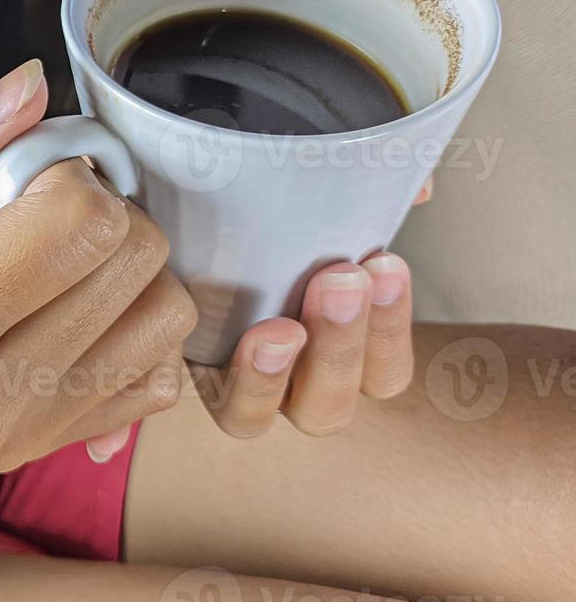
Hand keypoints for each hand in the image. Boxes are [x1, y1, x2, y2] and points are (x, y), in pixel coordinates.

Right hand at [0, 60, 195, 548]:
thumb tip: (28, 91)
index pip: (72, 224)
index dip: (61, 166)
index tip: (19, 169)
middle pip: (132, 260)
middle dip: (98, 204)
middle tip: (34, 205)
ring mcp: (26, 433)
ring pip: (163, 314)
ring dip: (124, 262)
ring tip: (55, 256)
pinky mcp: (48, 449)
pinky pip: (156, 375)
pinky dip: (131, 326)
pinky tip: (71, 307)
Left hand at [187, 186, 426, 437]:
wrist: (187, 198)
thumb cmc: (263, 210)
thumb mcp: (316, 195)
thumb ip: (369, 194)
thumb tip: (419, 186)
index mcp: (335, 350)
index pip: (383, 371)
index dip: (388, 328)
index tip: (384, 264)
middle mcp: (286, 381)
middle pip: (327, 407)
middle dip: (343, 344)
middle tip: (341, 281)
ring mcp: (231, 384)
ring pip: (259, 416)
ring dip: (275, 375)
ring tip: (282, 327)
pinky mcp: (181, 370)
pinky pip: (205, 399)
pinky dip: (233, 377)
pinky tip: (242, 334)